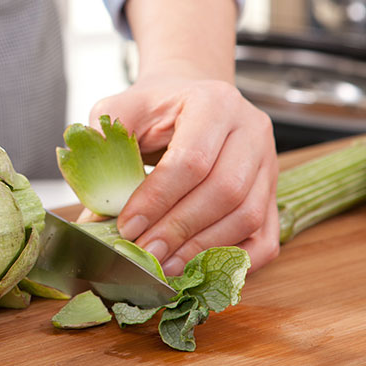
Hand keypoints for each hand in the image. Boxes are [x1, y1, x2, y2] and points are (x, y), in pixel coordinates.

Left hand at [90, 69, 279, 274]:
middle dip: (180, 229)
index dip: (158, 199)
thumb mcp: (121, 111)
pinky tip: (200, 266)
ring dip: (204, 248)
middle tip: (145, 252)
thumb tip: (92, 219)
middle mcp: (250, 128)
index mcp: (213, 102)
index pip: (192, 160)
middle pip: (225, 191)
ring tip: (164, 264)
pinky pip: (266, 236)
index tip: (128, 226)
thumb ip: (105, 153)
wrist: (186, 99)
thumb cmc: (153, 109)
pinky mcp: (273, 191)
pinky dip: (237, 260)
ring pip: (248, 216)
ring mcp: (269, 161)